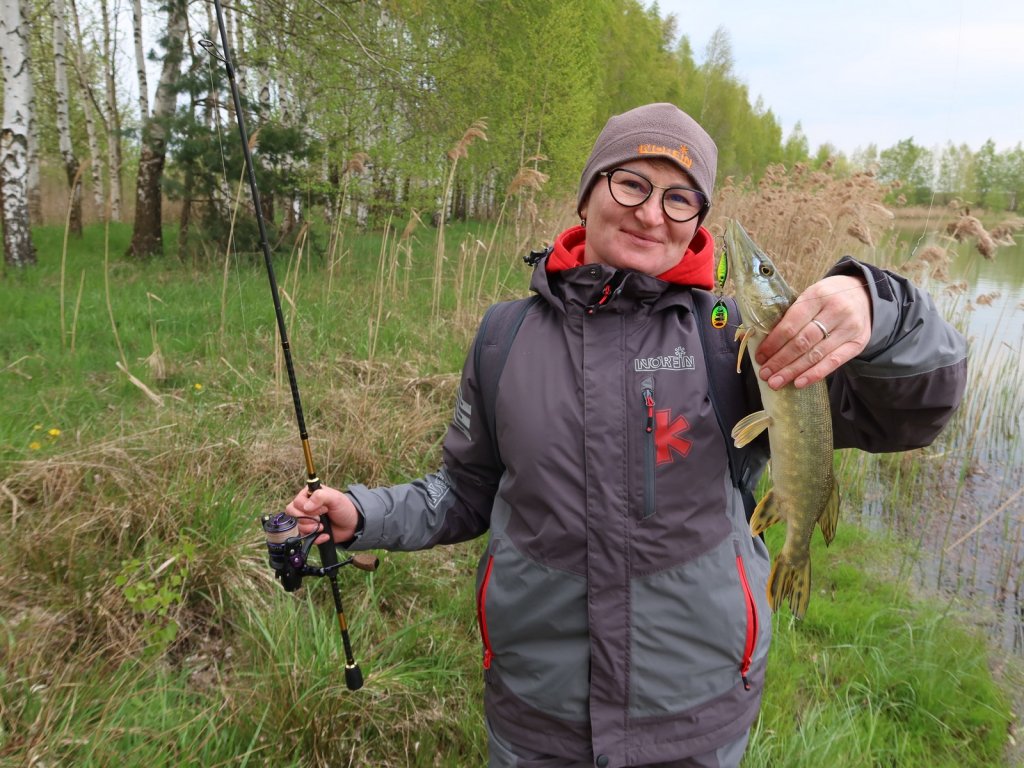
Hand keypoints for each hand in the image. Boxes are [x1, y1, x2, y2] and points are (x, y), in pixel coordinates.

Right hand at [285, 484, 359, 545]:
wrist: (352, 525)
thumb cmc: (344, 508)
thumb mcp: (335, 498)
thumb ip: (320, 496)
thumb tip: (306, 506)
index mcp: (308, 495)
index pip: (296, 502)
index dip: (308, 508)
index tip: (323, 509)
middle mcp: (304, 507)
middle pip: (292, 514)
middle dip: (308, 519)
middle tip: (320, 519)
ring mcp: (305, 520)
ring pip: (296, 527)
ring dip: (311, 529)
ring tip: (323, 527)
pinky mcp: (308, 532)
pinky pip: (303, 537)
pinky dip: (316, 538)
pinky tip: (325, 534)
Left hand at [755, 274, 871, 389]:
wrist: (863, 294)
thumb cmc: (826, 298)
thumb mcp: (809, 296)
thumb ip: (791, 315)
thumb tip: (759, 339)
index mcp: (817, 295)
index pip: (791, 323)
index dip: (774, 342)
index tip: (759, 356)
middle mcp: (835, 311)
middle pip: (802, 341)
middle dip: (780, 360)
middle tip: (765, 374)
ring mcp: (849, 327)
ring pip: (816, 354)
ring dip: (793, 371)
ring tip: (776, 382)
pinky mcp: (858, 342)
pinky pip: (834, 362)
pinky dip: (815, 374)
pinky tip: (799, 382)